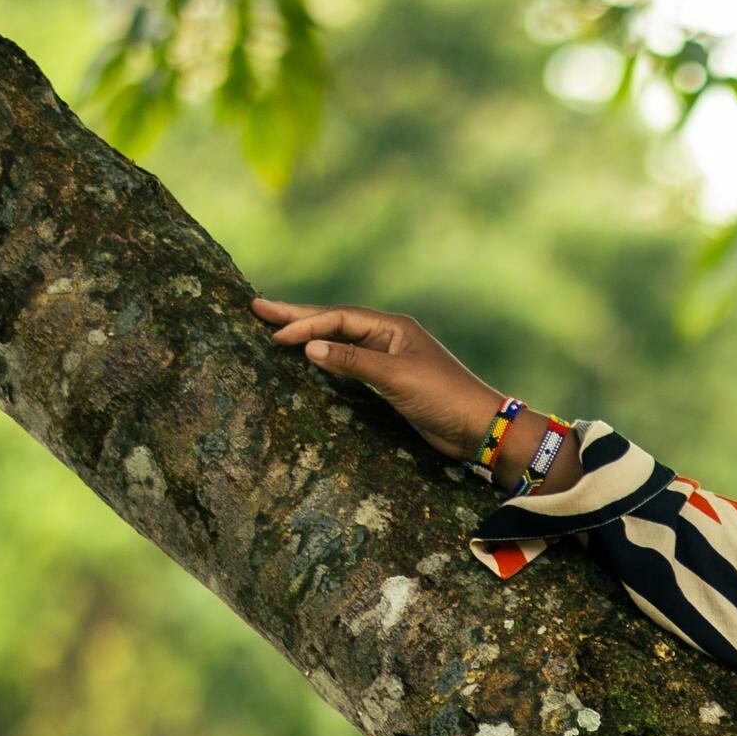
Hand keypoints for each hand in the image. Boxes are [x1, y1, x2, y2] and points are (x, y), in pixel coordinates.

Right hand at [249, 298, 508, 462]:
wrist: (478, 427)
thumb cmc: (443, 397)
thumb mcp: (395, 377)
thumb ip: (352, 362)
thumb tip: (309, 347)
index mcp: (392, 327)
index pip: (338, 318)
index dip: (305, 324)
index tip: (274, 332)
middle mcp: (388, 337)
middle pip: (335, 322)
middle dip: (297, 317)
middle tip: (258, 308)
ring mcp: (388, 359)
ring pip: (340, 343)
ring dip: (309, 337)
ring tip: (275, 329)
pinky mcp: (390, 382)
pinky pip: (349, 364)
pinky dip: (327, 360)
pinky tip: (309, 359)